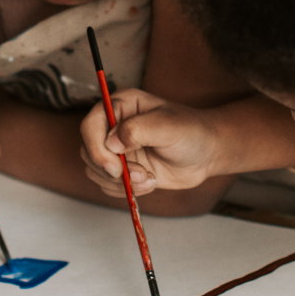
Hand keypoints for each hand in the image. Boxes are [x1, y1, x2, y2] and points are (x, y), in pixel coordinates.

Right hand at [80, 88, 222, 196]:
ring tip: (149, 178)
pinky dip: (127, 190)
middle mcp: (114, 126)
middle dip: (111, 169)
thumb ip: (139, 130)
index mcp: (122, 106)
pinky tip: (150, 182)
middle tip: (140, 174)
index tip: (114, 167)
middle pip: (88, 150)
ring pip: (95, 170)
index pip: (91, 124)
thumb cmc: (191, 131)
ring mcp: (117, 148)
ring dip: (121, 182)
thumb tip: (111, 142)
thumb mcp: (169, 126)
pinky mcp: (123, 168)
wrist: (206, 153)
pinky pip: (108, 184)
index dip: (96, 146)